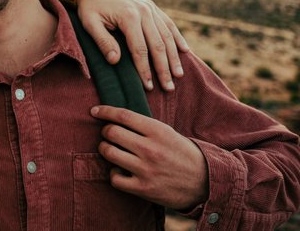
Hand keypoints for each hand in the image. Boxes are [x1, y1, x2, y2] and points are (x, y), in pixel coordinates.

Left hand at [76, 0, 187, 90]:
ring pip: (167, 35)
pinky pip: (168, 24)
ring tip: (179, 75)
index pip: (140, 49)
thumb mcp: (89, 23)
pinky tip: (185, 51)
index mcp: (129, 16)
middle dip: (164, 68)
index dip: (145, 69)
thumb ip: (103, 42)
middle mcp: (144, 11)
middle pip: (158, 45)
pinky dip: (177, 38)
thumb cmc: (90, 7)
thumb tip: (115, 61)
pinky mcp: (152, 7)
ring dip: (174, 57)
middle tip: (168, 88)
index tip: (148, 86)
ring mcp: (150, 8)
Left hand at [91, 105, 207, 210]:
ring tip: (111, 150)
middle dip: (106, 132)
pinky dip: (113, 173)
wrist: (205, 181)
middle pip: (112, 133)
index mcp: (157, 130)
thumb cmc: (181, 153)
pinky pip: (114, 178)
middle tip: (109, 134)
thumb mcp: (167, 133)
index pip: (123, 115)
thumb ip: (143, 126)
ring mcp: (146, 169)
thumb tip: (115, 118)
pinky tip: (120, 171)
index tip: (94, 111)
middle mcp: (150, 148)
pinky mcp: (143, 188)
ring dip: (105, 150)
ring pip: (109, 153)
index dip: (105, 111)